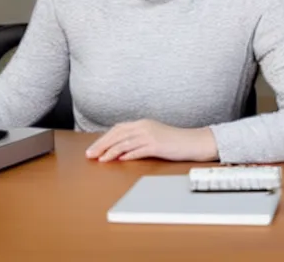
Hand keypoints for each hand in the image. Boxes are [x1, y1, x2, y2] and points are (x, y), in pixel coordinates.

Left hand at [85, 119, 218, 162]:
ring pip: (125, 142)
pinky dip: (127, 155)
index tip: (94, 148)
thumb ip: (138, 140)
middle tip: (90, 154)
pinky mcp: (156, 145)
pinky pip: (138, 150)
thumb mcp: (154, 136)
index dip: (104, 138)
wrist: (193, 141)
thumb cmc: (175, 141)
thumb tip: (120, 151)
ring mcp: (151, 135)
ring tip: (101, 159)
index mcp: (143, 123)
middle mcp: (144, 127)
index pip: (118, 129)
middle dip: (102, 144)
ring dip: (110, 151)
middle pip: (118, 134)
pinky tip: (119, 160)